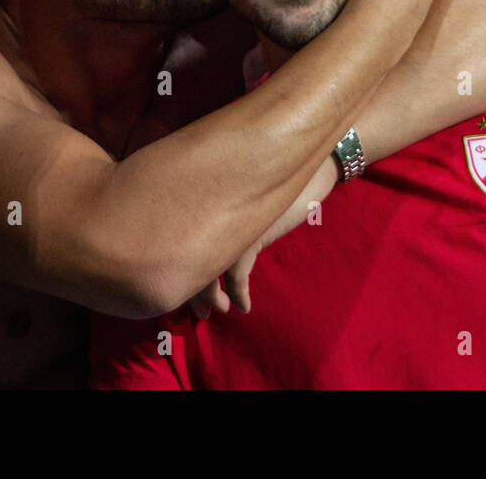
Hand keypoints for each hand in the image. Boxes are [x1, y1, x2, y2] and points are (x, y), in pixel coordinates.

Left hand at [188, 158, 338, 317]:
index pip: (180, 239)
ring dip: (209, 295)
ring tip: (218, 312)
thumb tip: (218, 247)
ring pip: (207, 268)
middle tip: (199, 312)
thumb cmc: (275, 185)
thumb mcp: (245, 205)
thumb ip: (228, 221)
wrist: (305, 172)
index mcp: (205, 203)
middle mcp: (210, 211)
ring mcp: (228, 220)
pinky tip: (243, 306)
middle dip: (192, 289)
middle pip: (188, 255)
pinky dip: (238, 292)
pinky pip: (237, 273)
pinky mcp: (250, 232)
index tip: (190, 289)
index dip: (180, 269)